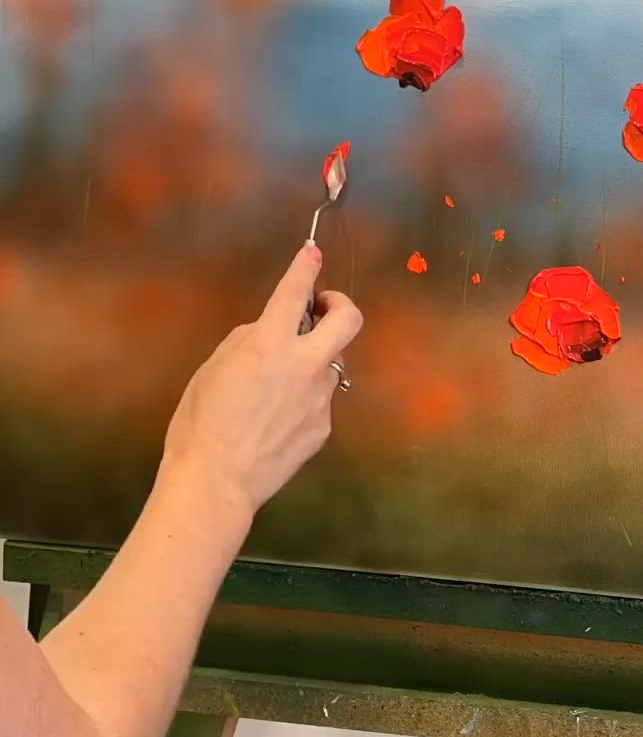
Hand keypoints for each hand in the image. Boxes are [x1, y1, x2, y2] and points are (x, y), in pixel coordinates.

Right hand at [160, 244, 362, 522]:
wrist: (216, 482)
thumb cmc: (200, 424)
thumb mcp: (212, 369)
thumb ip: (246, 343)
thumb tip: (266, 335)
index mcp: (269, 344)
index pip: (294, 292)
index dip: (305, 267)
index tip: (312, 253)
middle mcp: (303, 365)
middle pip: (349, 320)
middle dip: (340, 305)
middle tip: (322, 309)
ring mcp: (319, 398)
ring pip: (331, 364)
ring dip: (314, 361)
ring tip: (280, 385)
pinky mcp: (323, 427)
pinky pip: (319, 401)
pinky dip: (304, 399)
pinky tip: (277, 420)